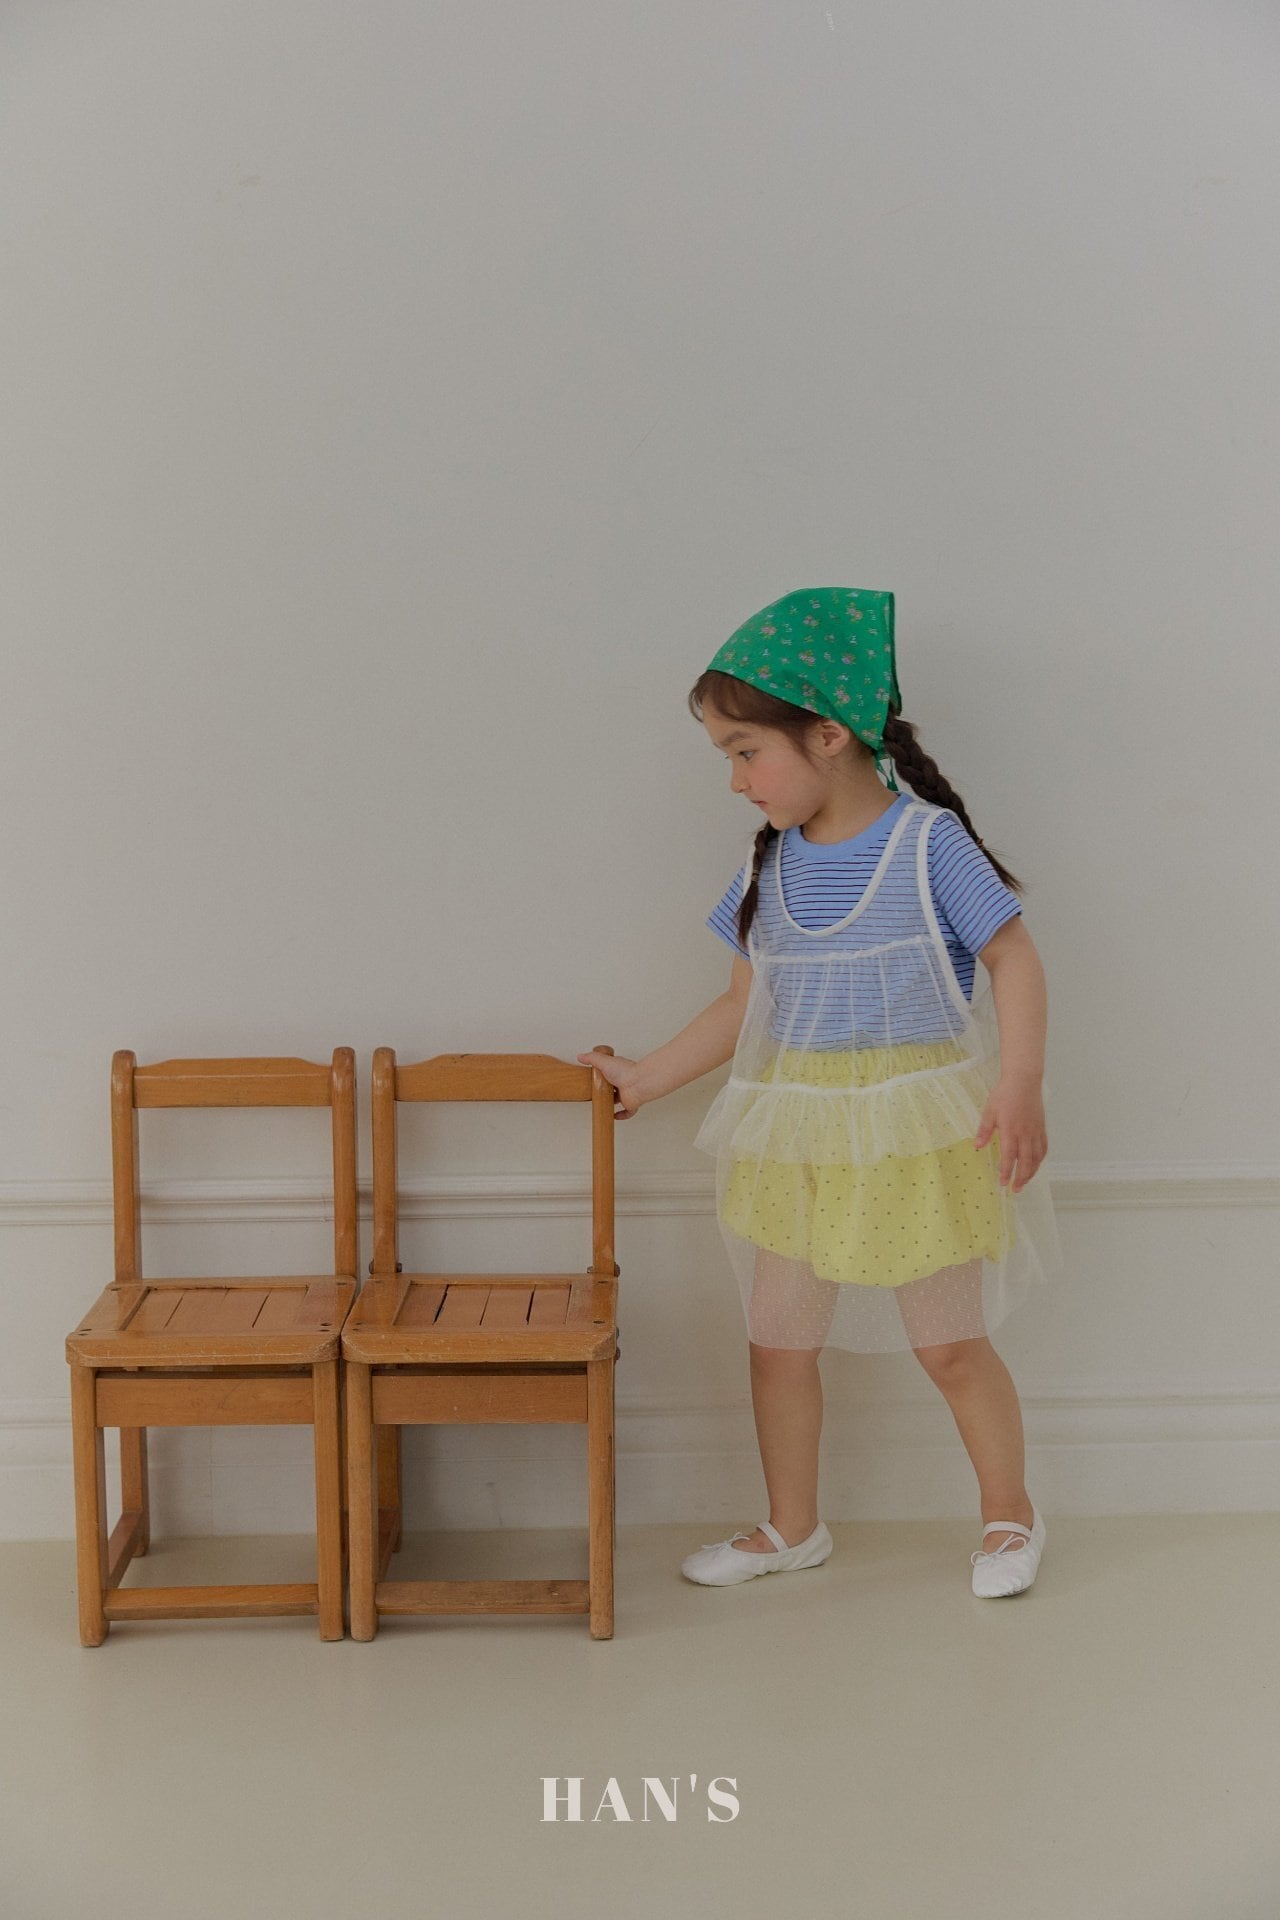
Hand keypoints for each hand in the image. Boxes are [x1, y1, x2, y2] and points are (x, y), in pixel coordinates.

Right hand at [576, 1050, 647, 1119]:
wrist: (637, 1084)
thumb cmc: (625, 1071)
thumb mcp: (603, 1061)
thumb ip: (591, 1058)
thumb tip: (581, 1056)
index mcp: (618, 1070)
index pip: (610, 1071)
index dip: (603, 1072)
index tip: (596, 1075)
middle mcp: (623, 1082)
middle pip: (614, 1086)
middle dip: (607, 1088)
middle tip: (597, 1092)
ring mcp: (627, 1093)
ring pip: (619, 1099)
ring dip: (613, 1102)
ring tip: (603, 1104)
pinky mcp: (630, 1104)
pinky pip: (627, 1112)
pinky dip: (621, 1115)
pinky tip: (614, 1116)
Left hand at [973, 1077, 1046, 1191]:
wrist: (1023, 1081)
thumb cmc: (1004, 1094)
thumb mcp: (989, 1111)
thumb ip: (984, 1130)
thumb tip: (977, 1146)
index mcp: (1011, 1131)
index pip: (1009, 1157)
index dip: (1007, 1172)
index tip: (1003, 1183)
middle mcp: (1025, 1134)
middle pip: (1026, 1162)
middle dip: (1021, 1178)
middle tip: (1015, 1189)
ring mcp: (1036, 1131)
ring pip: (1036, 1158)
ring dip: (1032, 1172)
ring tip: (1025, 1182)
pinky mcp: (1042, 1128)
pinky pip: (1043, 1148)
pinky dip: (1040, 1159)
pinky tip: (1036, 1165)